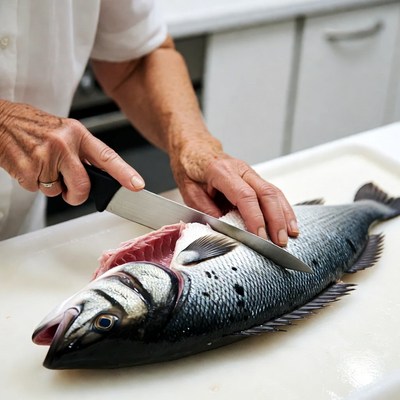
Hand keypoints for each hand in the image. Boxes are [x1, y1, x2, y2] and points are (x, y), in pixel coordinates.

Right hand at [0, 100, 144, 204]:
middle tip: (70, 191)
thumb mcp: (63, 131)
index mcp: (77, 134)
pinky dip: (34, 183)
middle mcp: (63, 144)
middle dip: (77, 195)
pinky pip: (39, 191)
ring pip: (58, 191)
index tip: (137, 185)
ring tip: (41, 164)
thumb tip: (97, 176)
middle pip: (83, 185)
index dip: (124, 173)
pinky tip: (29, 165)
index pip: (107, 156)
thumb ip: (81, 153)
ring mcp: (45, 158)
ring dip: (51, 185)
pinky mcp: (28, 170)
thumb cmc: (32, 126)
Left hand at [170, 137, 298, 245]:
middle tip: (279, 241)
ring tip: (290, 235)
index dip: (254, 217)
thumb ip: (205, 209)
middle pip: (266, 193)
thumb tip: (223, 228)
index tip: (260, 236)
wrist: (195, 149)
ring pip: (274, 192)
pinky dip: (283, 208)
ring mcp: (250, 173)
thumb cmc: (190, 167)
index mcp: (221, 171)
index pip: (245, 196)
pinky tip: (288, 222)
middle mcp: (240, 170)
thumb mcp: (188, 190)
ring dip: (284, 215)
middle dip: (276, 220)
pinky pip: (273, 193)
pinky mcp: (254, 179)